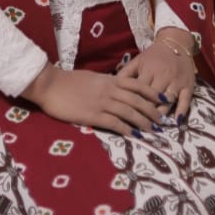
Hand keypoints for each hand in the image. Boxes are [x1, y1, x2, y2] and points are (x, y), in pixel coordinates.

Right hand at [21, 63, 163, 135]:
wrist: (51, 84)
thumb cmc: (69, 81)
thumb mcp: (91, 78)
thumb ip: (106, 83)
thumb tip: (116, 88)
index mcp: (109, 80)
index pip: (136, 85)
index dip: (152, 93)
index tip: (163, 99)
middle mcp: (109, 90)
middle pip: (137, 100)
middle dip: (152, 111)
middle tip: (162, 121)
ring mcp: (102, 103)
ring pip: (129, 112)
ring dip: (143, 122)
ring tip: (153, 131)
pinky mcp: (93, 115)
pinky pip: (115, 123)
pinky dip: (127, 129)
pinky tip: (135, 136)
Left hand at [116, 31, 195, 121]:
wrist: (176, 43)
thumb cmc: (154, 55)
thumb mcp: (138, 60)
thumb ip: (126, 72)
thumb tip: (112, 84)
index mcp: (148, 70)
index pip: (139, 90)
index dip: (132, 103)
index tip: (126, 115)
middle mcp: (163, 76)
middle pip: (153, 98)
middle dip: (146, 112)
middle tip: (139, 126)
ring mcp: (177, 82)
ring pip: (168, 101)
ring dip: (161, 114)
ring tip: (154, 128)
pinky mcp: (188, 86)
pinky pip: (186, 100)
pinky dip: (181, 111)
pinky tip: (176, 122)